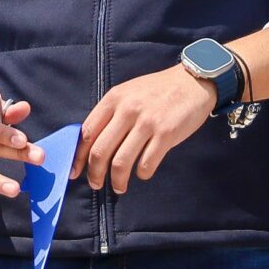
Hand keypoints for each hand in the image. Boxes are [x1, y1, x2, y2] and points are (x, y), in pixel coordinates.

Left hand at [75, 68, 216, 193]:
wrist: (192, 81)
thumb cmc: (158, 90)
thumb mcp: (128, 93)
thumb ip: (110, 114)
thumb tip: (91, 145)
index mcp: (113, 99)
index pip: (86, 133)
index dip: (78, 157)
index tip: (75, 171)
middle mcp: (127, 110)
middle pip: (100, 151)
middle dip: (95, 174)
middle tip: (96, 184)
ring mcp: (147, 122)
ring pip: (121, 162)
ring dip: (117, 181)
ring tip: (119, 186)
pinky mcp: (166, 134)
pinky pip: (146, 163)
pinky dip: (142, 173)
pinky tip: (143, 172)